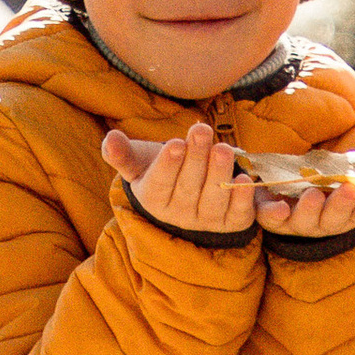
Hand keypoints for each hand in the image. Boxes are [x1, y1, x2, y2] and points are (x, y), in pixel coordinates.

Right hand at [102, 124, 252, 233]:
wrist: (187, 193)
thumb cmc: (159, 170)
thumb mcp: (138, 162)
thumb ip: (122, 153)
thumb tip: (110, 139)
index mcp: (153, 199)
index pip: (160, 184)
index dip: (168, 165)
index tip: (174, 144)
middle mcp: (179, 216)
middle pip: (189, 187)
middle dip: (196, 157)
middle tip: (201, 130)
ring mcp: (206, 222)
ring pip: (213, 199)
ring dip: (219, 174)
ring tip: (223, 149)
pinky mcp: (231, 224)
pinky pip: (238, 214)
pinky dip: (242, 198)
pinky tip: (245, 178)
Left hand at [254, 152, 354, 242]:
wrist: (292, 180)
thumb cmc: (334, 179)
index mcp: (347, 214)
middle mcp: (323, 222)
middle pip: (333, 220)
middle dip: (341, 206)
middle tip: (348, 190)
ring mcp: (297, 220)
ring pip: (304, 222)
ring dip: (310, 210)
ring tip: (314, 194)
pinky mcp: (271, 213)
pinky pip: (270, 219)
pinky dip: (272, 214)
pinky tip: (277, 206)